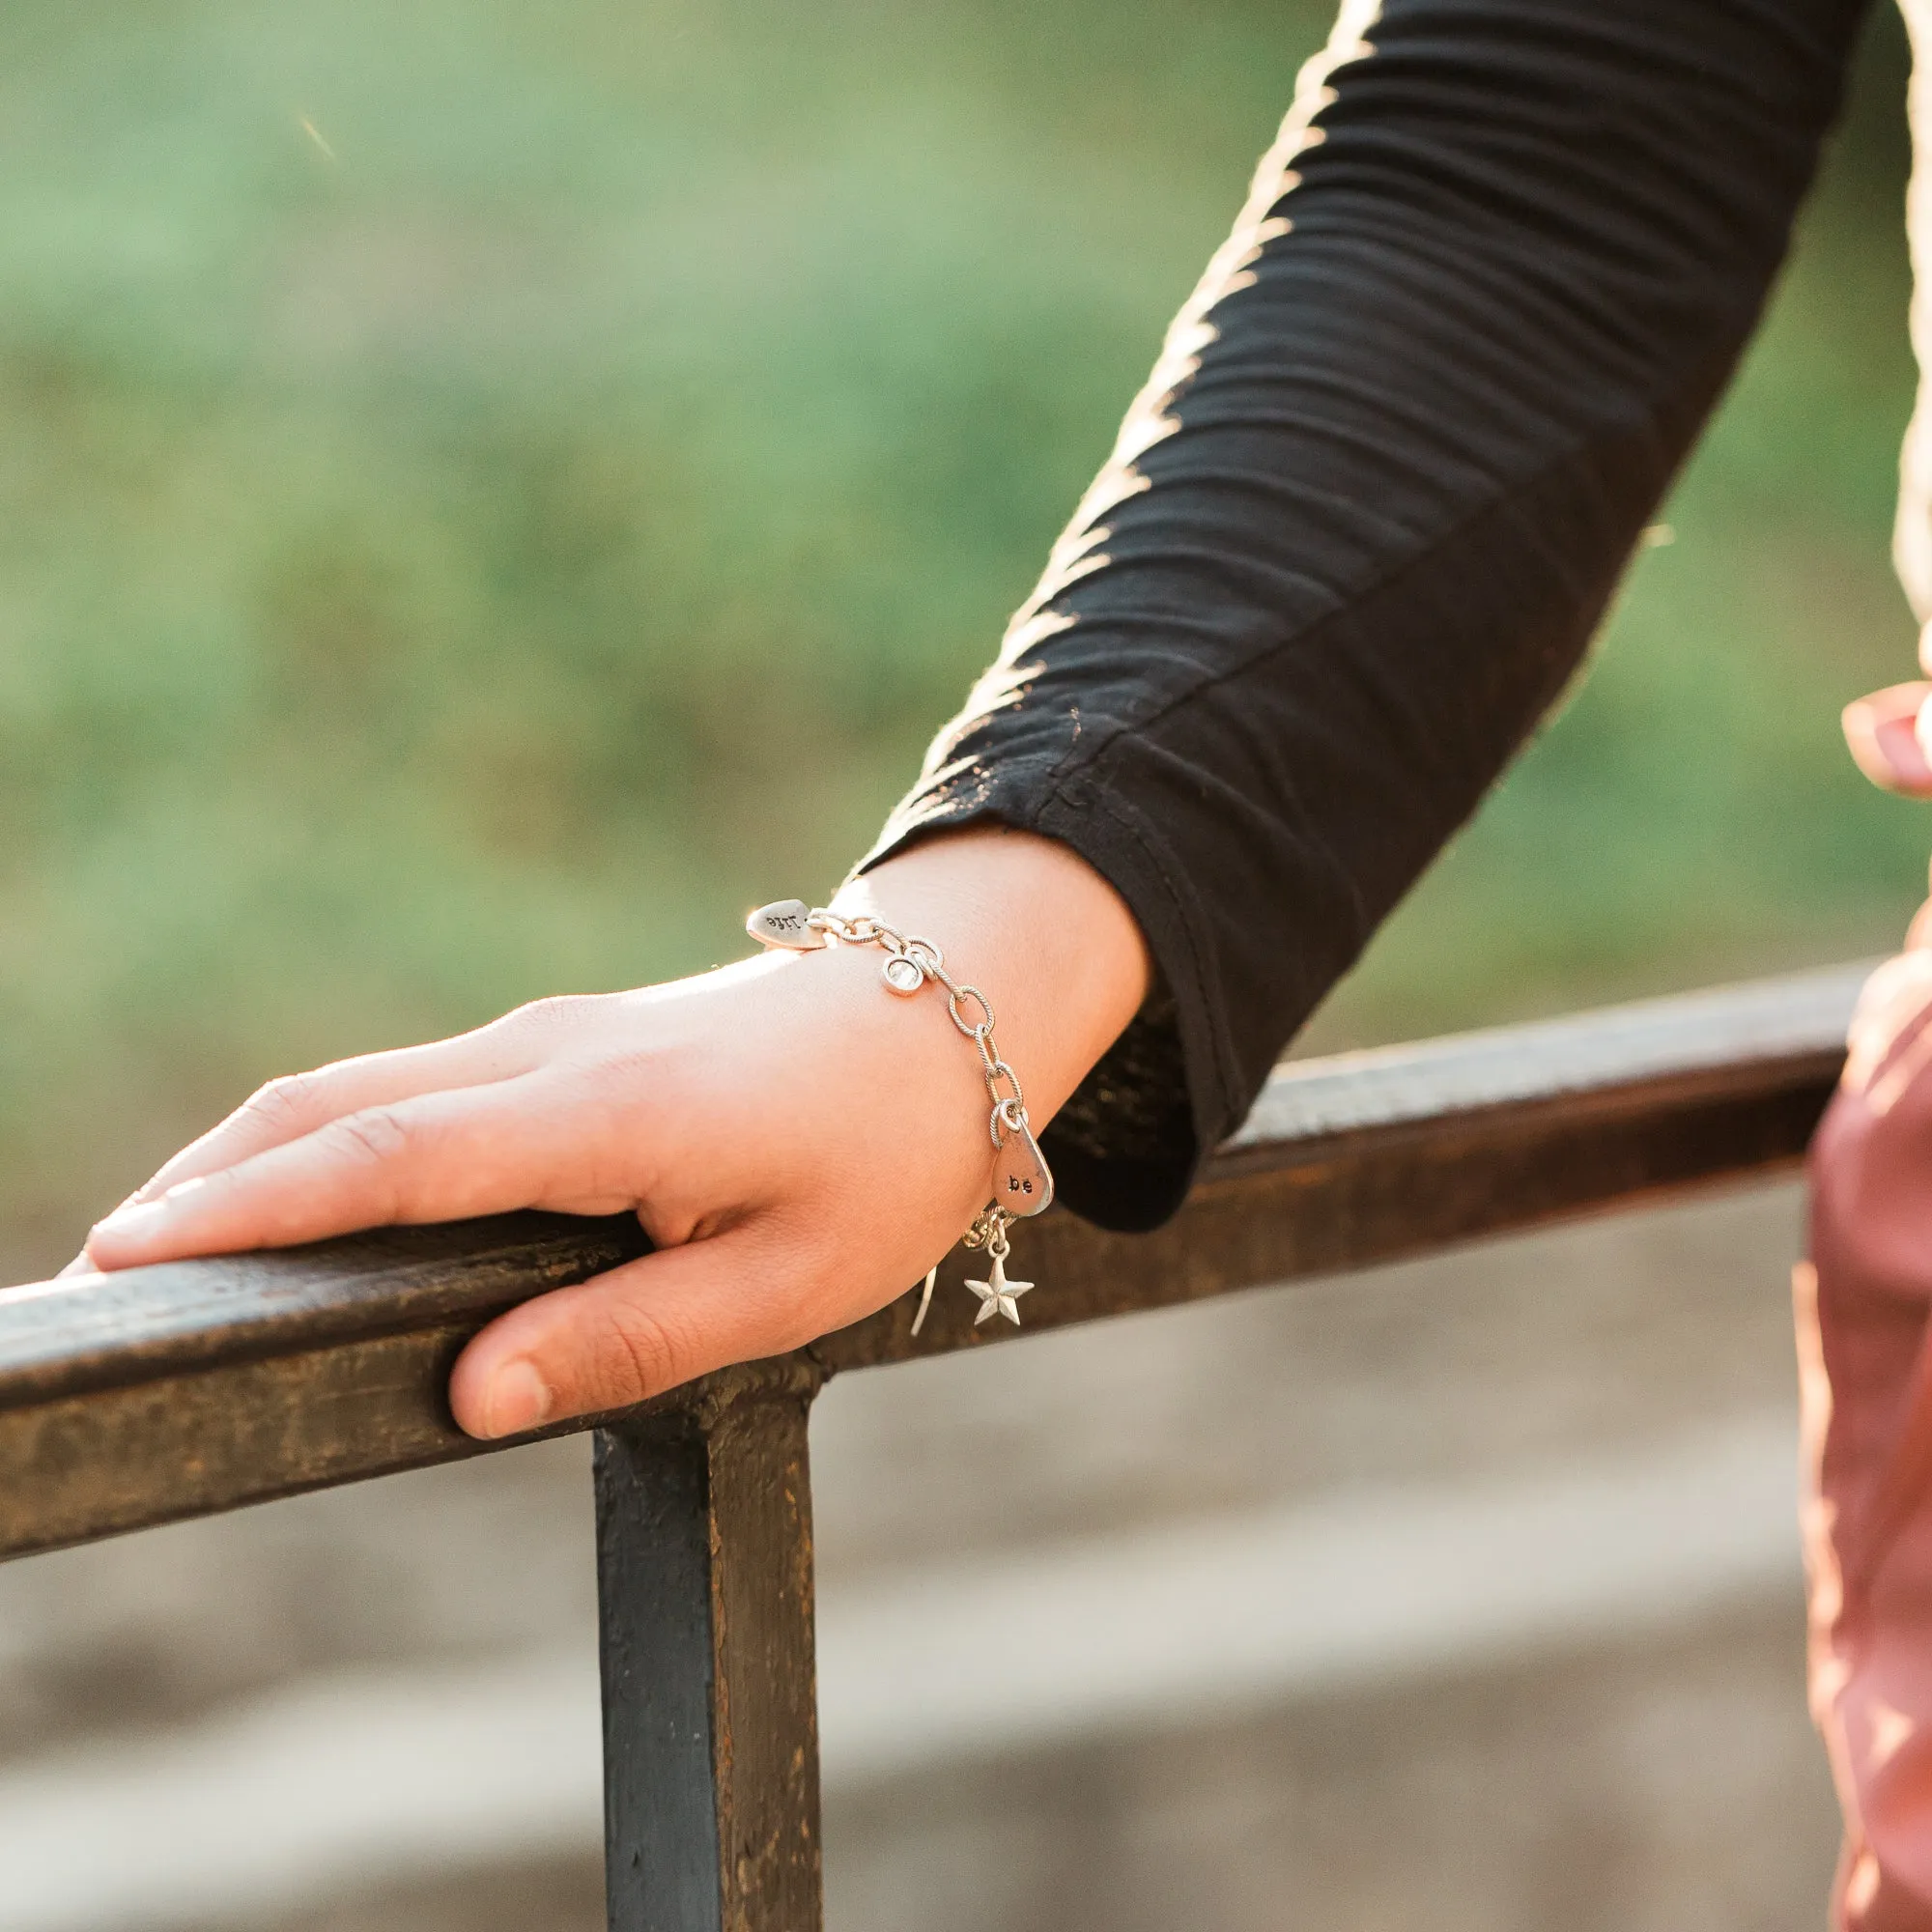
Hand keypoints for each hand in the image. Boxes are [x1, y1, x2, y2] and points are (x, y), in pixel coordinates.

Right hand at [75, 830, 1149, 1436]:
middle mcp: (553, 1057)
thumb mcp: (788, 1280)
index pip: (390, 1161)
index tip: (132, 1251)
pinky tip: (299, 1193)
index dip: (252, 1208)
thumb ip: (627, 1337)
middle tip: (101, 1270)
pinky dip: (327, 1135)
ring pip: (366, 1084)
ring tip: (165, 1239)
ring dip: (254, 1153)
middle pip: (338, 1105)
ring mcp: (551, 1037)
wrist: (953, 1009)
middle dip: (208, 1181)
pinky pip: (417, 1085)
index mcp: (609, 1116)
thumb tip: (471, 1395)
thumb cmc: (888, 1150)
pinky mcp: (563, 1044)